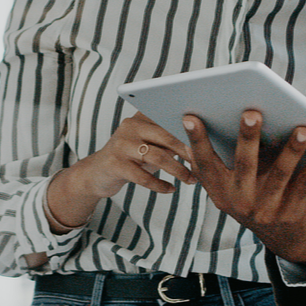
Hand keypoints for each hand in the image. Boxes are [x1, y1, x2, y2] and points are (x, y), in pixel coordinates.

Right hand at [47, 112, 195, 229]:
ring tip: (191, 180)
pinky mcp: (114, 164)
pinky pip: (142, 176)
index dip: (189, 131)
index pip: (169, 118)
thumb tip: (202, 140)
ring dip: (178, 170)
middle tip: (202, 164)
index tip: (208, 141)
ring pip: (156, 157)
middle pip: (166, 136)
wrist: (97, 174)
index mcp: (141, 116)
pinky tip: (170, 189)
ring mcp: (121, 144)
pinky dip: (159, 184)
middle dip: (187, 151)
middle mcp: (130, 126)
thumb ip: (169, 138)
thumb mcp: (150, 143)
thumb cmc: (132, 157)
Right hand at [184, 111, 305, 265]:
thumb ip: (234, 159)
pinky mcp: (291, 213)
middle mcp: (240, 202)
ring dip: (292, 150)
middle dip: (248, 137)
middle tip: (252, 113)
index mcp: (221, 191)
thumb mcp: (238, 185)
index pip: (205, 164)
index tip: (191, 117)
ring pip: (280, 174)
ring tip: (303, 129)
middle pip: (244, 164)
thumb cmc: (259, 196)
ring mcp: (265, 210)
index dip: (197, 141)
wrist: (286, 238)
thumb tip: (235, 116)